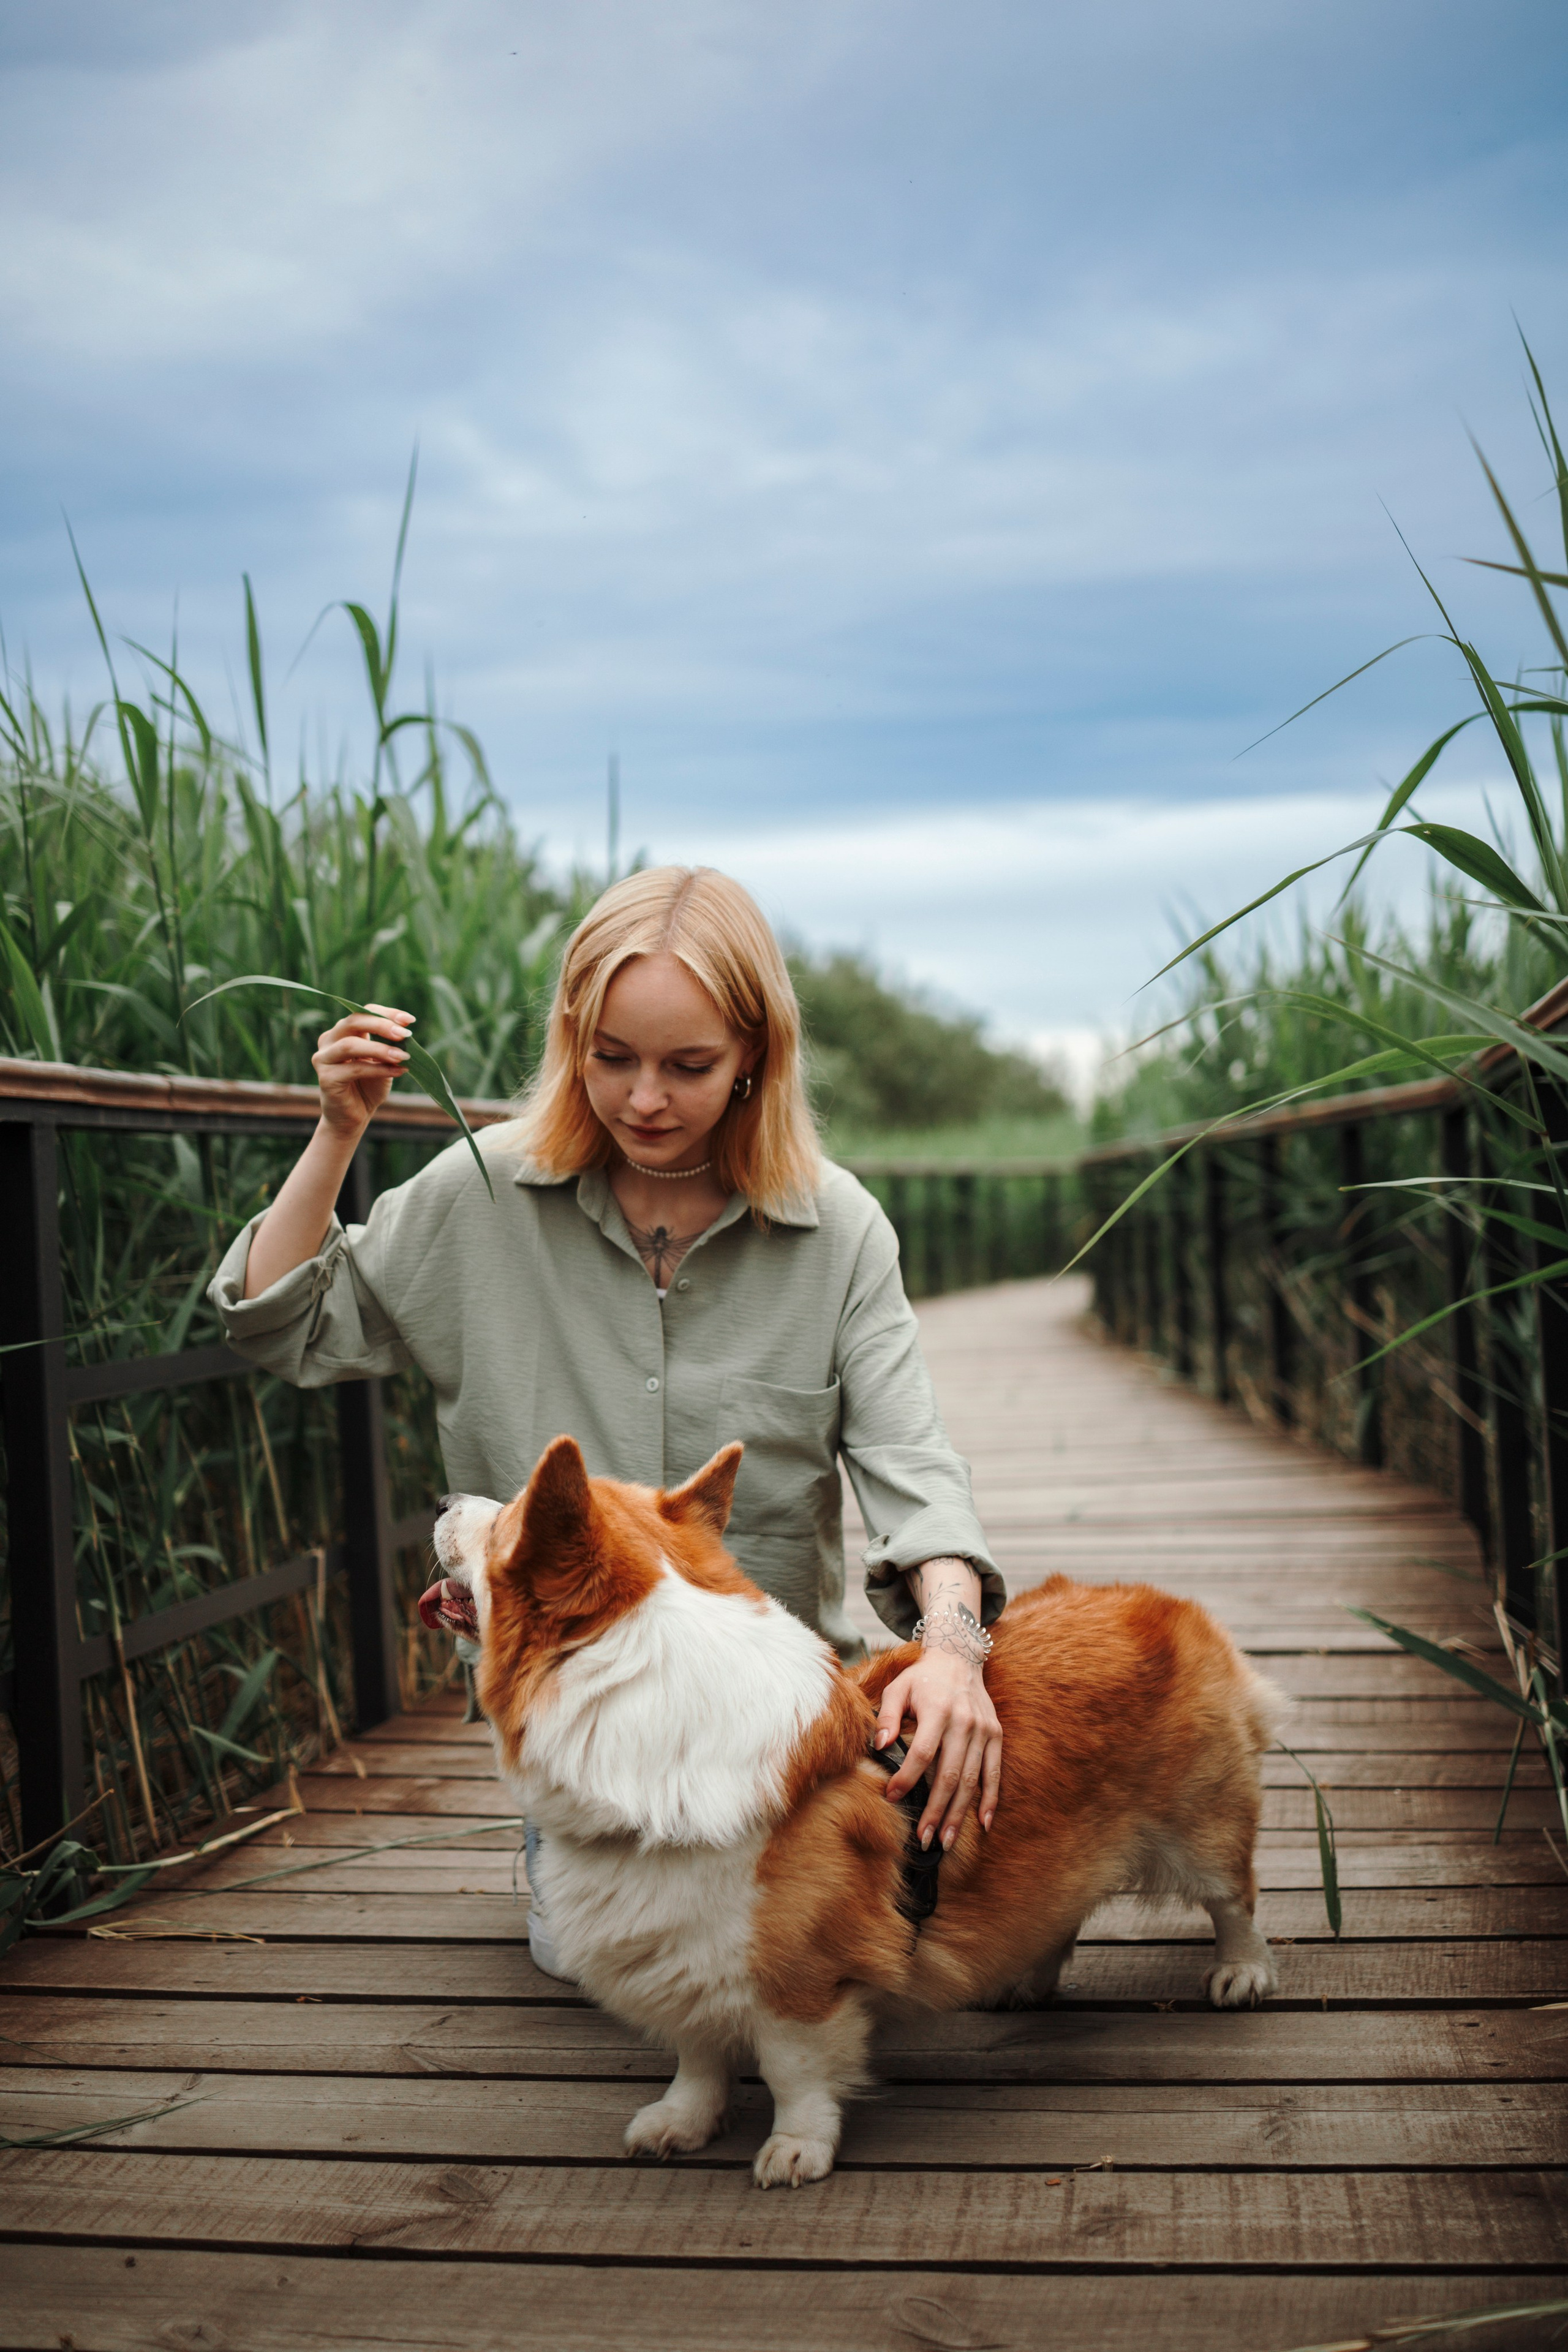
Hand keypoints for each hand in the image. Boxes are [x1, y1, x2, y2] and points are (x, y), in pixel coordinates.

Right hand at [312, 1004, 414, 1137]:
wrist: (354, 1117)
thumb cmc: (369, 1086)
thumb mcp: (383, 1061)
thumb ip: (389, 1045)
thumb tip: (405, 1033)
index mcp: (342, 1031)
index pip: (362, 1012)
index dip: (386, 1014)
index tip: (409, 1020)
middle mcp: (329, 1040)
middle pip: (353, 1021)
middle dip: (382, 1025)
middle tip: (405, 1034)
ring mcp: (323, 1058)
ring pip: (350, 1045)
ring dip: (380, 1049)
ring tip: (403, 1057)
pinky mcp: (325, 1078)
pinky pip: (354, 1069)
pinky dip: (378, 1069)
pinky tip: (397, 1072)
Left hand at [874, 1646, 1002, 1849]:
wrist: (959, 1658)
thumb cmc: (922, 1678)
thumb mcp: (898, 1688)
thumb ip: (887, 1717)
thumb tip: (879, 1746)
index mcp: (938, 1710)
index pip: (923, 1752)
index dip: (908, 1778)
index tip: (892, 1797)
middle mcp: (964, 1722)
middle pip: (950, 1774)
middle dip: (936, 1810)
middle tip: (924, 1838)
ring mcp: (983, 1730)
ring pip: (972, 1779)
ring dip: (960, 1813)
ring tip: (946, 1840)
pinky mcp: (996, 1735)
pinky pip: (994, 1772)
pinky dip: (990, 1799)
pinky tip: (984, 1823)